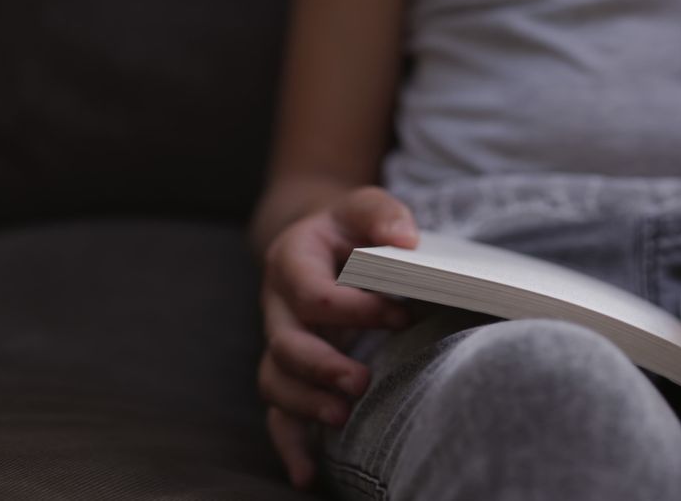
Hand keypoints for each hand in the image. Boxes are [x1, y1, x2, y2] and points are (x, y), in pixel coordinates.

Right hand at [258, 186, 417, 487]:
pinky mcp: (291, 371)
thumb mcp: (364, 206)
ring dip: (306, 404)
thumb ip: (382, 215)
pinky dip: (291, 444)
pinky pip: (279, 412)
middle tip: (362, 382)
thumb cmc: (349, 227)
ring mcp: (281, 341)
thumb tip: (405, 241)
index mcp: (292, 261)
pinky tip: (309, 474)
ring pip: (275, 380)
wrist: (320, 240)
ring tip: (344, 417)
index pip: (313, 294)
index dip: (354, 308)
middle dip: (322, 367)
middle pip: (285, 344)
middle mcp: (278, 305)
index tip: (400, 315)